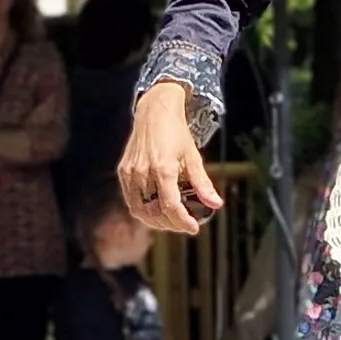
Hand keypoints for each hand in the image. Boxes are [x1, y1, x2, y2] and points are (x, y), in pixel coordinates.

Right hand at [120, 84, 222, 235]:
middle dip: (171, 224)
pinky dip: (143, 210)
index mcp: (163, 168)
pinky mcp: (124, 171)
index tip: (194, 228)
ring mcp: (131, 172)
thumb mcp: (193, 156)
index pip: (170, 206)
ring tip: (171, 221)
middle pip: (155, 211)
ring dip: (156, 221)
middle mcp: (144, 171)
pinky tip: (155, 210)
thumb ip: (202, 183)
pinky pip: (131, 199)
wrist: (155, 111)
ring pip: (140, 209)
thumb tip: (216, 204)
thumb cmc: (176, 132)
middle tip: (185, 224)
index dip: (182, 221)